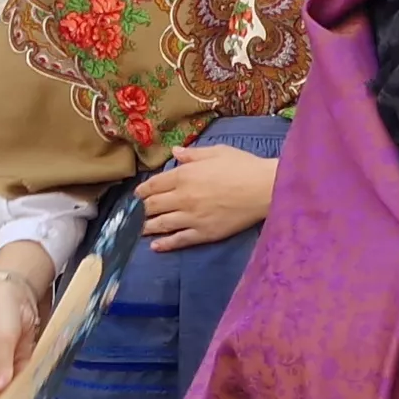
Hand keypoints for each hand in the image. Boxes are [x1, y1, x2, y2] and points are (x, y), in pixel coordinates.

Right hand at [0, 264, 46, 398]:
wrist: (16, 292)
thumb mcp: (0, 339)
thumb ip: (1, 365)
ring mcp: (9, 369)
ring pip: (19, 391)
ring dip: (30, 393)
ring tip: (40, 396)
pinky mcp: (24, 363)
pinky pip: (31, 379)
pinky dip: (37, 381)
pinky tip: (45, 384)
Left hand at [140, 145, 273, 252]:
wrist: (265, 189)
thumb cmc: (243, 166)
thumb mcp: (217, 152)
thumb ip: (193, 154)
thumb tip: (174, 153)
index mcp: (184, 175)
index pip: (154, 185)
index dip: (142, 190)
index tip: (137, 194)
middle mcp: (182, 197)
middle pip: (153, 206)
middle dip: (141, 209)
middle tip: (134, 213)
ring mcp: (192, 217)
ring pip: (161, 224)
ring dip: (147, 227)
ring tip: (137, 230)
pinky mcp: (204, 233)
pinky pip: (179, 240)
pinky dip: (165, 244)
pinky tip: (155, 246)